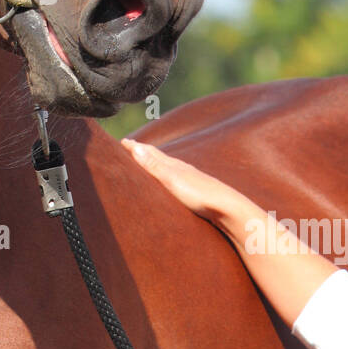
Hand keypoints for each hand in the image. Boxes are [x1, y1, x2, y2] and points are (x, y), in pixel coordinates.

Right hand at [120, 138, 248, 224]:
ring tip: (145, 160)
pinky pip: (173, 176)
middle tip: (129, 146)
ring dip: (153, 161)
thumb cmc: (198, 194)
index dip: (134, 147)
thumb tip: (134, 147)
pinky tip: (169, 179)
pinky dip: (164, 173)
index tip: (121, 141)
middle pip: (157, 156)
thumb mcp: (171, 180)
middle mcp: (179, 168)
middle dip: (141, 151)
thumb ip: (153, 165)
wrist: (226, 206)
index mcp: (171, 164)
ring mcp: (187, 177)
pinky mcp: (194, 189)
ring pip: (166, 165)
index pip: (148, 151)